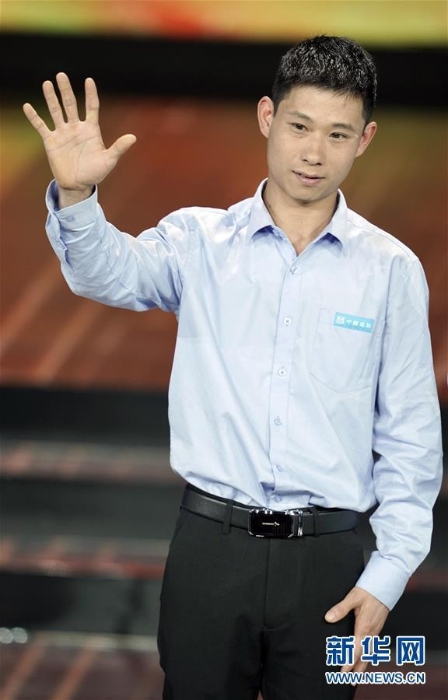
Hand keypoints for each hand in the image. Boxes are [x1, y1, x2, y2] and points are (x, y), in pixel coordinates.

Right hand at [23, 73, 135, 204]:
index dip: (90, 94)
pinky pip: (41, 126)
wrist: (78, 185)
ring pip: (55, 111)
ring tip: (47, 83)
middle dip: (66, 90)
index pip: (91, 107)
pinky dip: (34, 117)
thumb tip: (133, 137)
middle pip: (70, 104)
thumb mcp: (109, 160)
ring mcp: (63, 133)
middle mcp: (76, 128)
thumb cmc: (95, 173)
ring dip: (51, 98)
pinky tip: (27, 106)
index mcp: (91, 130)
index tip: (89, 80)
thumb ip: (119, 148)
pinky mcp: (51, 141)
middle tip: (61, 75)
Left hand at [325, 586, 388, 672]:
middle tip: (349, 682)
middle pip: (364, 655)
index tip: (343, 671)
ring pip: (369, 652)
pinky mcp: (377, 628)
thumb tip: (328, 618)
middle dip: (357, 669)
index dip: (349, 661)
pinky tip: (365, 658)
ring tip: (357, 676)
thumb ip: (340, 608)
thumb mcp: (353, 597)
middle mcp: (371, 632)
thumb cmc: (369, 591)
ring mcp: (375, 631)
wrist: (385, 586)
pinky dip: (368, 656)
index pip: (356, 649)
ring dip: (363, 665)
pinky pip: (372, 646)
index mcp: (364, 627)